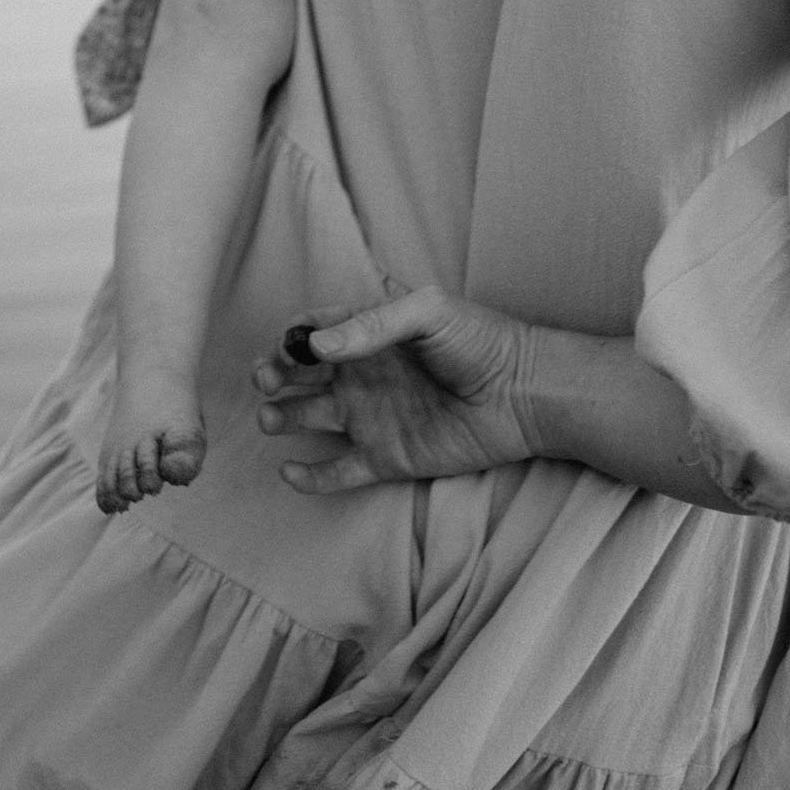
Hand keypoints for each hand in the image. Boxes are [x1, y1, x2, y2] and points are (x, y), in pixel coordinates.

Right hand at [250, 286, 538, 494]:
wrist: (524, 395)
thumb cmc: (480, 340)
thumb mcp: (428, 313)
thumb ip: (372, 325)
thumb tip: (315, 344)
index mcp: (370, 333)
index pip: (315, 331)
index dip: (291, 338)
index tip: (283, 347)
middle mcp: (363, 374)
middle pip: (302, 374)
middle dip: (275, 375)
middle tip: (265, 381)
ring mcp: (373, 417)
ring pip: (311, 418)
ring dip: (282, 417)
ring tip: (269, 419)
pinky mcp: (388, 457)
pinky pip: (340, 470)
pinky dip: (312, 476)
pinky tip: (291, 471)